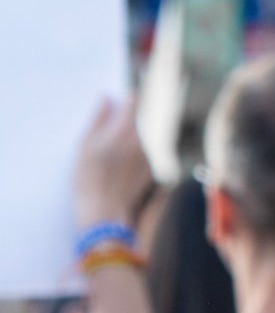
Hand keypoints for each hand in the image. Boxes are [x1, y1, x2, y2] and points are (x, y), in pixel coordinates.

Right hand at [74, 100, 152, 228]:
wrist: (106, 213)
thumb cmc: (89, 180)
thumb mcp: (85, 146)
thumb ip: (98, 119)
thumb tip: (107, 99)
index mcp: (126, 132)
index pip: (134, 102)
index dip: (127, 99)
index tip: (120, 99)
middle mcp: (142, 142)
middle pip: (137, 121)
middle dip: (124, 122)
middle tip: (106, 135)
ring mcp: (149, 157)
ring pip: (140, 139)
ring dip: (127, 141)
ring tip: (108, 158)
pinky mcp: (151, 170)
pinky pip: (142, 155)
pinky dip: (132, 156)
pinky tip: (117, 169)